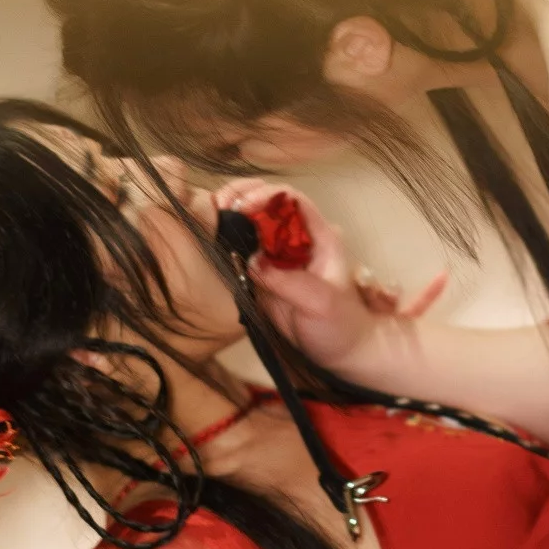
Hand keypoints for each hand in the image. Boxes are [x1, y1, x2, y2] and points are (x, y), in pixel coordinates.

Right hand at [213, 179, 446, 369]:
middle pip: (266, 203)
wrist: (341, 352)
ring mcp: (277, 256)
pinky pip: (240, 249)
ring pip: (250, 222)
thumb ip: (288, 281)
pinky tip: (208, 237)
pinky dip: (223, 239)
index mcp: (319, 236)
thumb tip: (252, 261)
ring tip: (208, 216)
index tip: (241, 206)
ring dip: (228, 214)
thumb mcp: (320, 303)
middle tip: (218, 205)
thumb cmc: (340, 325)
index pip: (291, 200)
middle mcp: (296, 239)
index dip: (265, 196)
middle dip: (241, 197)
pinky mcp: (262, 275)